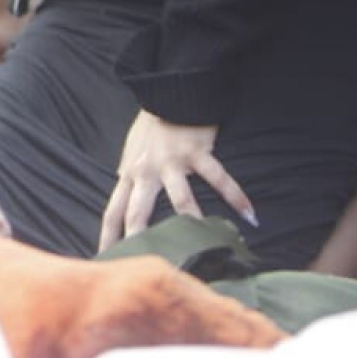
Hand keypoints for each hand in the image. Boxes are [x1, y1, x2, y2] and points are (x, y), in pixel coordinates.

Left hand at [98, 110, 256, 251]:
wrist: (168, 91)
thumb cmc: (150, 126)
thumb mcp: (132, 153)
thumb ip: (131, 179)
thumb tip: (126, 204)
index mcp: (129, 173)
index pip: (113, 211)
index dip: (108, 236)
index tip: (106, 259)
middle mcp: (146, 171)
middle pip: (138, 213)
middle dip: (140, 240)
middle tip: (146, 266)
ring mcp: (171, 161)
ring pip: (181, 200)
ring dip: (193, 224)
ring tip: (205, 248)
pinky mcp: (196, 151)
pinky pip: (218, 178)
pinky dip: (236, 197)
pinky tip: (250, 216)